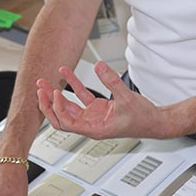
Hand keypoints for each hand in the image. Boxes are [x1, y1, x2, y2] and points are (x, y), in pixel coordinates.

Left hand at [36, 62, 171, 139]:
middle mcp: (91, 124)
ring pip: (68, 107)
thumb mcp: (127, 98)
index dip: (58, 109)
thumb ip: (112, 81)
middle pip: (61, 118)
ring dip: (56, 95)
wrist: (155, 122)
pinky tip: (67, 73)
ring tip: (45, 81)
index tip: (55, 93)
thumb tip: (100, 66)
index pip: (67, 123)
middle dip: (48, 104)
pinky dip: (74, 86)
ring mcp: (93, 117)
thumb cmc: (143, 119)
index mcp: (95, 129)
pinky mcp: (98, 109)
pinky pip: (82, 98)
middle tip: (40, 89)